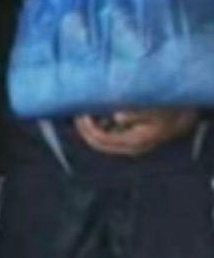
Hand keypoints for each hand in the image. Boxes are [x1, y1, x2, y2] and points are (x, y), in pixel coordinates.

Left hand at [74, 109, 199, 157]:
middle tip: (77, 113)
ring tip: (83, 113)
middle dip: (84, 129)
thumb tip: (119, 116)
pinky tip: (94, 117)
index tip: (80, 113)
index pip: (101, 139)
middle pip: (97, 143)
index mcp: (133, 141)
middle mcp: (129, 148)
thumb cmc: (167, 111)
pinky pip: (107, 138)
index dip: (87, 127)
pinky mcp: (128, 142)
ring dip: (89, 129)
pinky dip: (98, 128)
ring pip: (101, 142)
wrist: (181, 119)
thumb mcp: (154, 109)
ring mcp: (128, 147)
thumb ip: (137, 113)